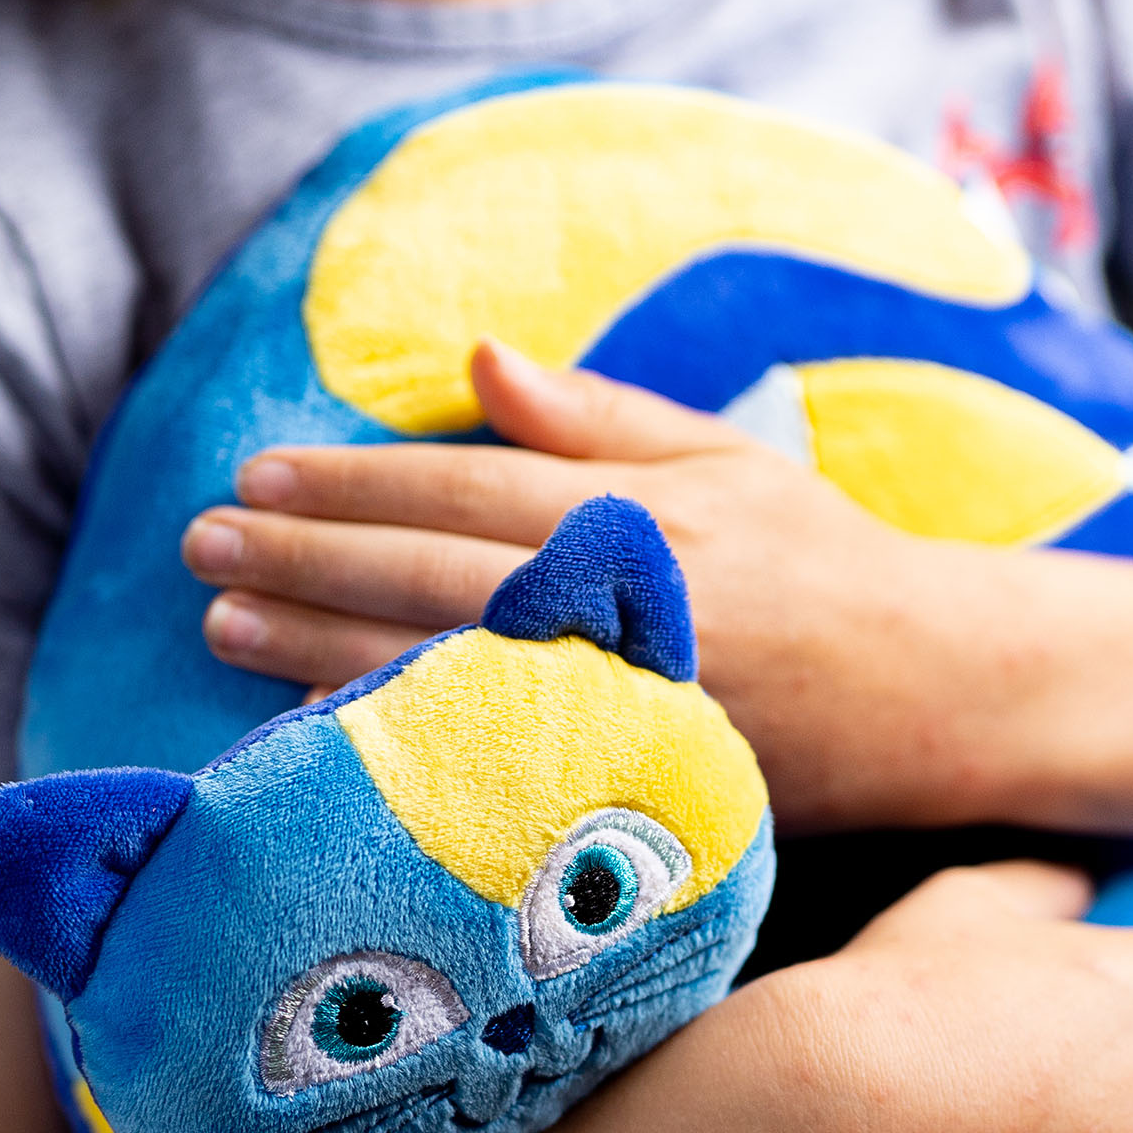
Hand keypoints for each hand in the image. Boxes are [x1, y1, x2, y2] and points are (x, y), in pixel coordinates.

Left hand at [182, 340, 1033, 831]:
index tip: (261, 473)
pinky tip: (318, 727)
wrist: (930, 689)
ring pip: (439, 663)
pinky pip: (490, 754)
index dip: (350, 478)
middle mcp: (619, 602)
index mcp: (638, 512)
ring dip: (315, 640)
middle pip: (426, 571)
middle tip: (202, 546)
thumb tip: (483, 360)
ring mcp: (619, 697)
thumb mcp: (729, 459)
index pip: (461, 485)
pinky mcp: (629, 772)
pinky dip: (401, 736)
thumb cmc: (832, 562)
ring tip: (224, 622)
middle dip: (303, 555)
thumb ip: (601, 414)